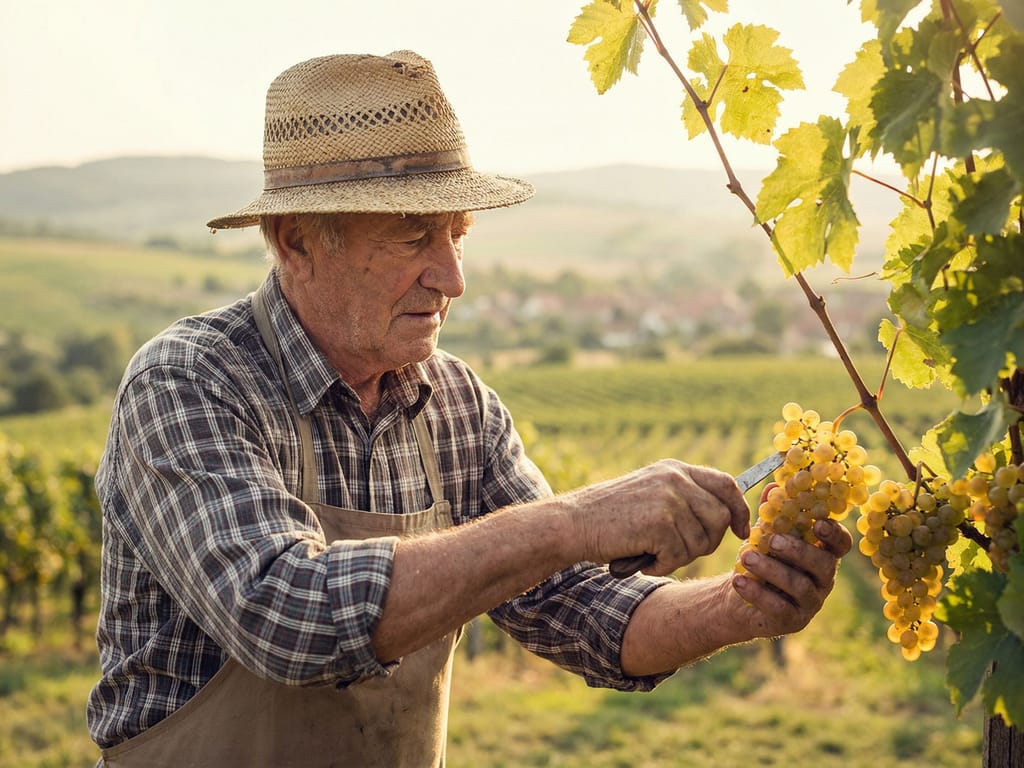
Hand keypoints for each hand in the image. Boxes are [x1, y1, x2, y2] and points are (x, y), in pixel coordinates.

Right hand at [564, 459, 749, 575]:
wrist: (573, 523)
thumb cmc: (609, 517)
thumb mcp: (650, 494)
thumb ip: (683, 497)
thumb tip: (726, 518)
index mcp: (674, 469)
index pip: (725, 484)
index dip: (739, 509)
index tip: (740, 531)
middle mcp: (675, 479)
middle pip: (720, 517)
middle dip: (708, 542)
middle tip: (678, 552)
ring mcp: (669, 499)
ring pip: (702, 541)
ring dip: (680, 557)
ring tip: (652, 553)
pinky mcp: (660, 522)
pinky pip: (680, 555)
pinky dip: (662, 565)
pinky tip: (642, 559)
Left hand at [730, 517, 851, 636]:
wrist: (739, 592)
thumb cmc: (761, 557)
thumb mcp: (765, 533)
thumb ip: (772, 513)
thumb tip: (775, 487)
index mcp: (822, 553)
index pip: (841, 544)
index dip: (834, 534)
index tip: (818, 523)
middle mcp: (823, 579)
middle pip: (823, 565)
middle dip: (798, 551)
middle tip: (773, 540)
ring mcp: (810, 602)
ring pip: (799, 586)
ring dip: (771, 569)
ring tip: (746, 557)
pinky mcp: (792, 621)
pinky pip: (779, 608)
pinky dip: (757, 592)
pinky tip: (738, 581)